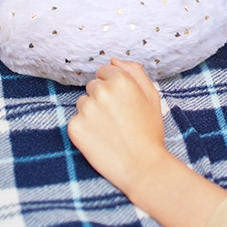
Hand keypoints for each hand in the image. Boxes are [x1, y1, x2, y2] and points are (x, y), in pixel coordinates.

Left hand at [68, 59, 168, 193]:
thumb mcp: (151, 95)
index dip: (115, 88)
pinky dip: (85, 129)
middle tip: (118, 119)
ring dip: (92, 113)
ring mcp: (85, 109)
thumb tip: (113, 59)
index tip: (122, 104)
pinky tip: (100, 140)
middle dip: (102, 98)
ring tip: (110, 130)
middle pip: (93, 86)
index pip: (105, 71)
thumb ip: (134, 71)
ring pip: (83, 103)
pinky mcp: (74, 127)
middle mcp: (100, 90)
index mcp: (120, 80)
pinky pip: (76, 121)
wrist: (142, 167)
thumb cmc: (149, 131)